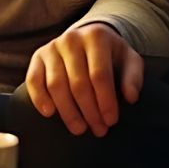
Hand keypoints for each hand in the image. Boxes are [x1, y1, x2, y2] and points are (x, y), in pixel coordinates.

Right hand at [25, 23, 143, 137]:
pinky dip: (39, 98)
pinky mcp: (38, 56)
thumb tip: (131, 97)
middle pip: (78, 83)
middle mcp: (72, 39)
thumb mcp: (129, 59)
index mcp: (96, 37)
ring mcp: (52, 47)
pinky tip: (50, 113)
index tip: (111, 121)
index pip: (100, 75)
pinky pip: (34, 80)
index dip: (105, 101)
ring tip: (79, 128)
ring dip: (68, 111)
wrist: (87, 38)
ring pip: (56, 85)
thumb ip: (134, 77)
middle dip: (89, 111)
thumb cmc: (110, 54)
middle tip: (98, 130)